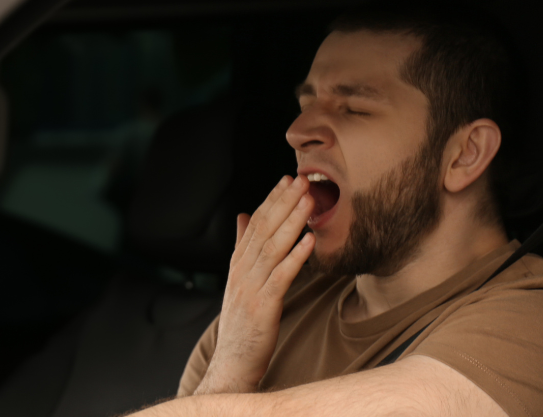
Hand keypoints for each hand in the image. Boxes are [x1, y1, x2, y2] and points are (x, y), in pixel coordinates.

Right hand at [194, 175, 315, 394]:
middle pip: (263, 229)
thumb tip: (244, 216)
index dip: (271, 200)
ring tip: (308, 201)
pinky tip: (310, 241)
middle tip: (301, 180)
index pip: (254, 223)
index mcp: (237, 264)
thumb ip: (242, 248)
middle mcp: (241, 271)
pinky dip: (296, 257)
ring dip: (292, 222)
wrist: (231, 363)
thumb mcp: (239, 282)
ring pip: (272, 248)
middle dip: (283, 202)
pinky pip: (281, 277)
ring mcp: (250, 288)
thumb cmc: (242, 325)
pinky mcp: (263, 306)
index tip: (286, 179)